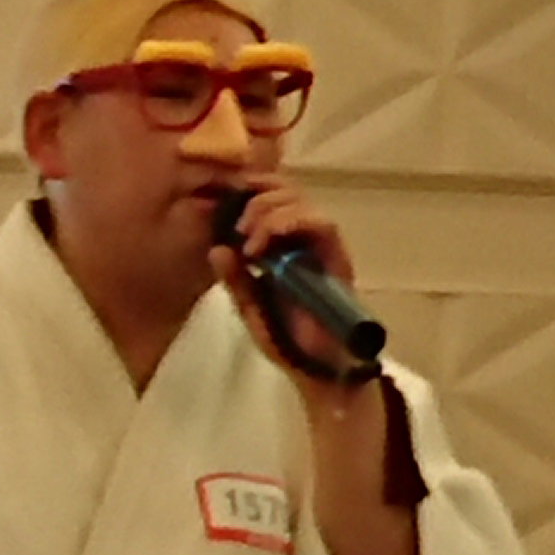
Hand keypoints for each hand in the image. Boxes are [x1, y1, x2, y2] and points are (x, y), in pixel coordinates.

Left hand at [208, 183, 367, 394]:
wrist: (316, 368)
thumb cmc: (285, 338)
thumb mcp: (249, 306)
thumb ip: (234, 279)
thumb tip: (216, 249)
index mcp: (283, 244)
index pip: (274, 196)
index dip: (253, 186)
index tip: (225, 196)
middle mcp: (305, 240)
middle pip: (288, 191)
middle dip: (257, 199)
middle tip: (237, 227)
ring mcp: (323, 248)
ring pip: (303, 202)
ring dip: (269, 212)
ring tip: (249, 242)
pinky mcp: (338, 258)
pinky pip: (322, 224)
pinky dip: (289, 224)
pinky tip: (263, 246)